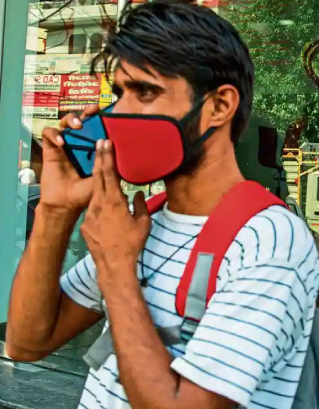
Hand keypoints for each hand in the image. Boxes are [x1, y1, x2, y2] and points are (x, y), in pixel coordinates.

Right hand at [39, 105, 99, 213]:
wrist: (67, 203)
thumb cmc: (86, 192)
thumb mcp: (101, 175)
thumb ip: (106, 161)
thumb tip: (111, 143)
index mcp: (93, 147)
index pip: (96, 127)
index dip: (100, 117)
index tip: (106, 110)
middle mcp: (79, 143)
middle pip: (80, 119)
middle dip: (85, 112)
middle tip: (92, 110)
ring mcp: (64, 144)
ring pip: (64, 122)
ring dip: (71, 119)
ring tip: (78, 126)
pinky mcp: (50, 149)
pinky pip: (48, 133)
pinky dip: (54, 133)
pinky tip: (62, 142)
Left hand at [80, 140, 149, 280]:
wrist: (113, 264)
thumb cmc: (132, 242)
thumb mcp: (143, 223)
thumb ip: (141, 206)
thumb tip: (138, 195)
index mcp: (114, 201)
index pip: (109, 175)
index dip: (107, 158)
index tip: (105, 143)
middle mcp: (99, 204)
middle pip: (98, 178)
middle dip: (99, 161)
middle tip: (99, 145)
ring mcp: (90, 215)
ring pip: (95, 195)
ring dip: (99, 184)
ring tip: (104, 176)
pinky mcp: (85, 225)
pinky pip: (93, 211)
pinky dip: (99, 206)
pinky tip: (105, 212)